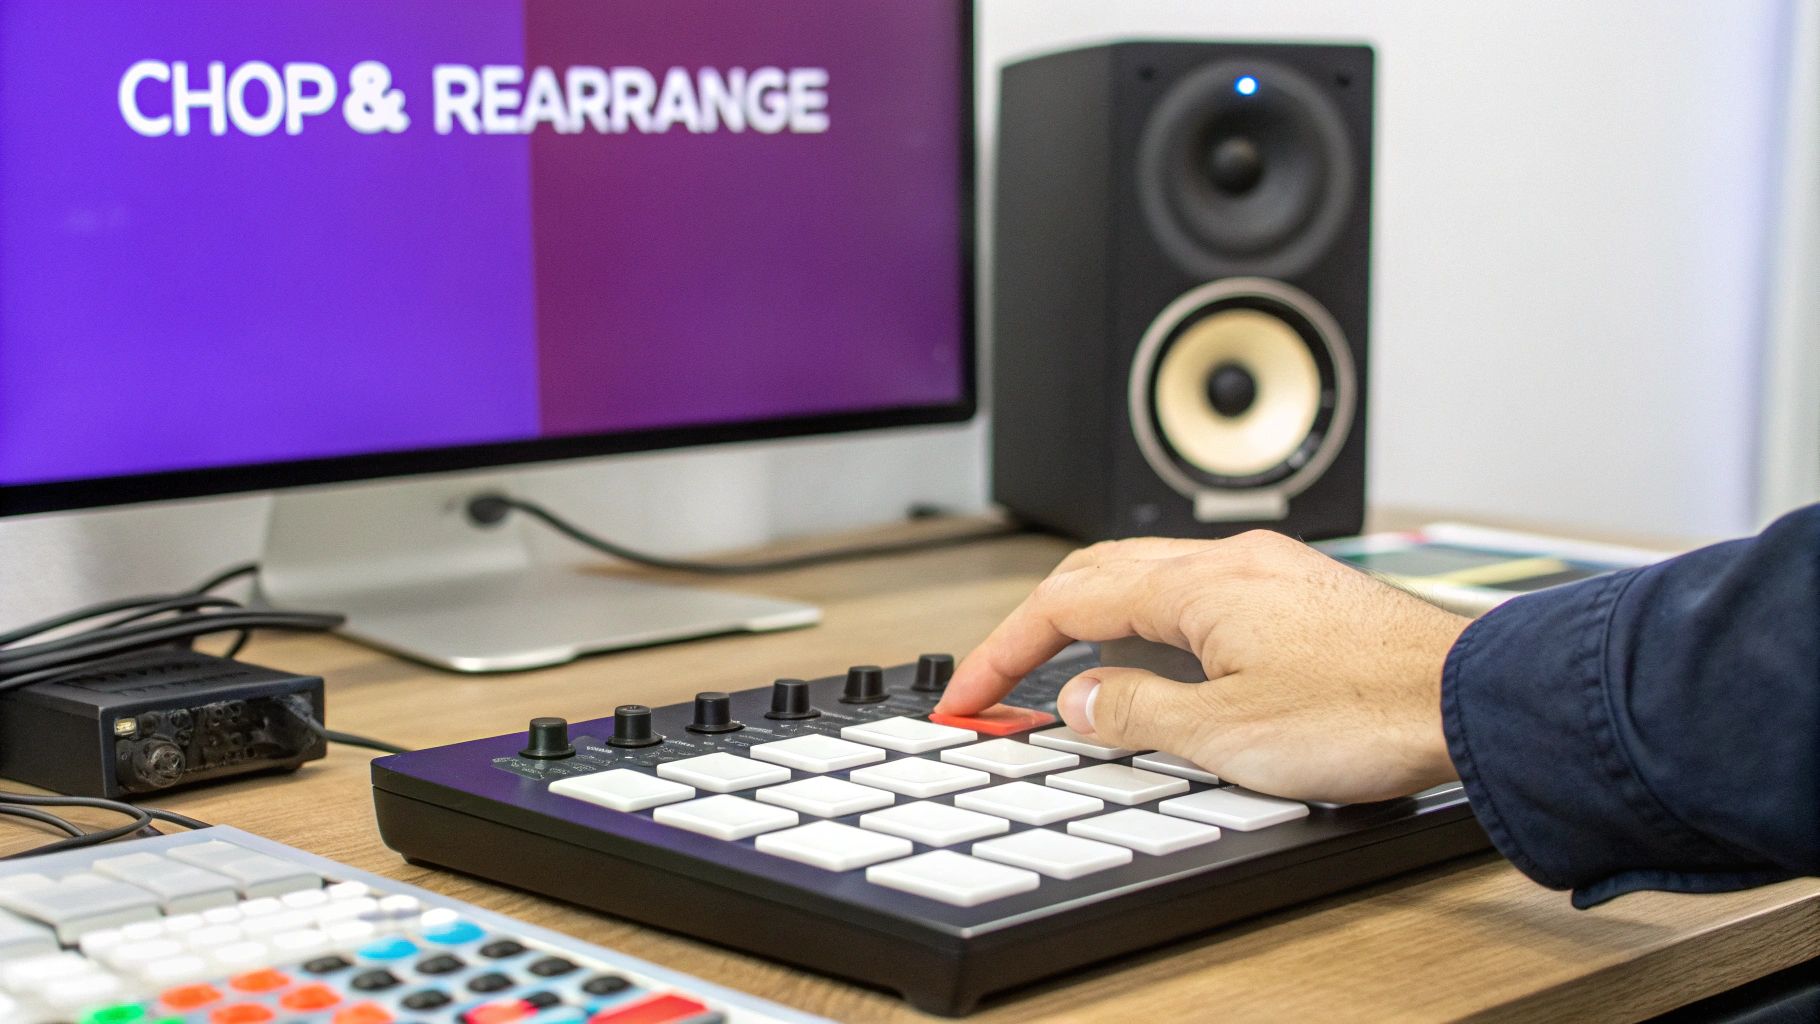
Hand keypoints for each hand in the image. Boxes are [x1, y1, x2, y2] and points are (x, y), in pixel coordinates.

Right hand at [936, 531, 1471, 803]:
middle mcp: (1232, 561)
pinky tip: (1163, 662)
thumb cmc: (1369, 709)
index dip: (1005, 648)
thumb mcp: (1226, 732)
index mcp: (1198, 583)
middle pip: (1100, 572)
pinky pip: (1200, 595)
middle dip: (1038, 623)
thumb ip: (1138, 710)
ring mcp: (1271, 572)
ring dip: (1095, 620)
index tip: (971, 691)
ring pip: (1151, 579)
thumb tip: (1083, 698)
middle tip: (1001, 674)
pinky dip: (1152, 625)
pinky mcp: (1303, 596)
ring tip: (1069, 669)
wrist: (1475, 701)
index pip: (1066, 600)